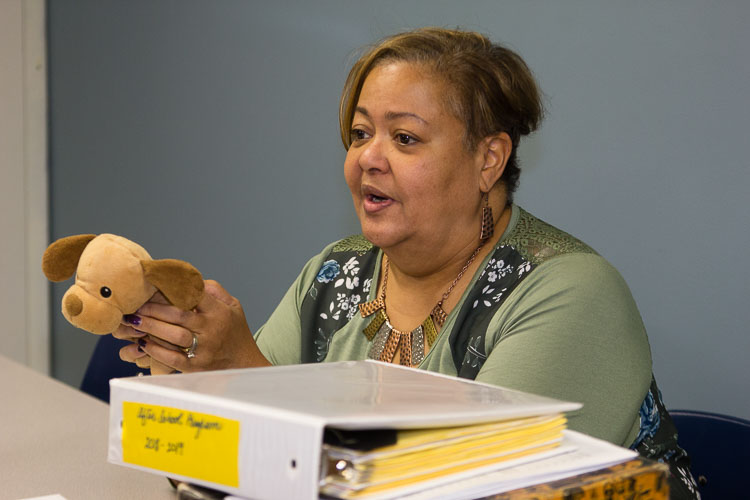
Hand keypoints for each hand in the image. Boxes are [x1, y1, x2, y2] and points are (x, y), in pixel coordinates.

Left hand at [114, 280, 270, 372]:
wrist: (245, 363)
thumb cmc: (235, 331)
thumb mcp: (234, 305)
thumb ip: (214, 290)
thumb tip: (191, 279)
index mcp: (220, 312)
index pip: (195, 295)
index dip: (173, 289)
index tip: (154, 285)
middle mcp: (212, 330)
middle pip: (179, 315)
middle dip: (154, 309)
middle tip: (136, 305)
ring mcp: (204, 350)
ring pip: (174, 336)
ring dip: (151, 328)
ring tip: (134, 321)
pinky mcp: (196, 367)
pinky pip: (172, 358)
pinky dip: (156, 351)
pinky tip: (143, 343)